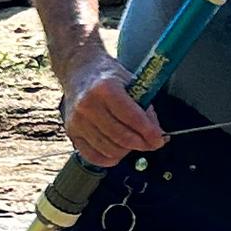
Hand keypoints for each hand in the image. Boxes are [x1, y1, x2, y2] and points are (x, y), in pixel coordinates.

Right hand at [58, 50, 167, 165]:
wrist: (80, 71)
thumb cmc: (108, 77)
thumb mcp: (131, 83)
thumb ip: (144, 108)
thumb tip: (157, 134)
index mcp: (105, 88)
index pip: (132, 118)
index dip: (149, 133)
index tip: (159, 139)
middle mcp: (88, 105)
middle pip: (121, 136)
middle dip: (142, 144)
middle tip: (151, 144)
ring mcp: (77, 120)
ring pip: (109, 149)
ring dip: (127, 151)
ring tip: (134, 143)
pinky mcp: (71, 131)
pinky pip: (93, 156)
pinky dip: (109, 159)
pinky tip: (118, 152)